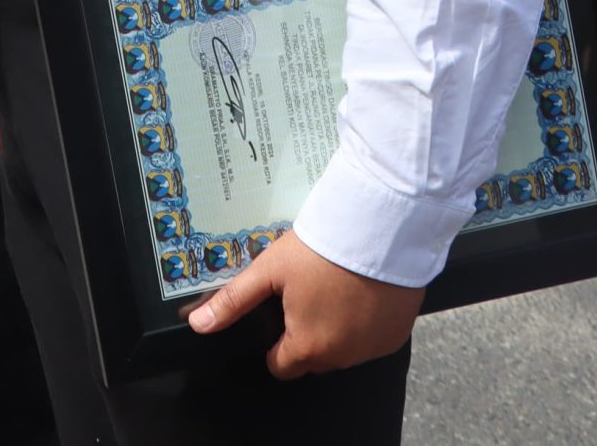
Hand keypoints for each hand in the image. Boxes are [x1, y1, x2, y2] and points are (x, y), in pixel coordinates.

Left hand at [187, 230, 422, 378]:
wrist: (377, 230)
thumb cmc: (321, 250)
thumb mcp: (268, 271)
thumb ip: (233, 301)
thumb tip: (199, 324)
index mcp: (308, 346)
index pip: (281, 367)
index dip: (274, 345)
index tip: (278, 319)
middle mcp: (342, 356)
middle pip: (313, 359)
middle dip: (305, 335)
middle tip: (305, 295)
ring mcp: (373, 348)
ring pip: (344, 351)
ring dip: (336, 331)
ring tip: (332, 288)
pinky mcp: (396, 335)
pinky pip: (372, 339)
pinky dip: (364, 324)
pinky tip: (358, 293)